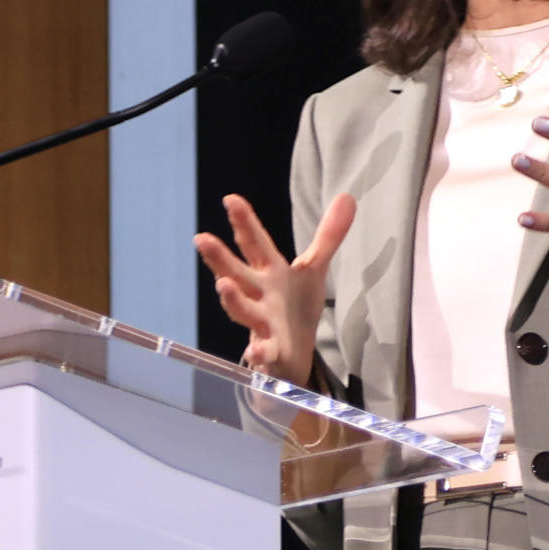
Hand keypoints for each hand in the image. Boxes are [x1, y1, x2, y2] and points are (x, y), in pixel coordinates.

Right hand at [194, 192, 354, 388]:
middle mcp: (259, 295)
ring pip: (242, 310)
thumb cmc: (295, 307)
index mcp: (269, 272)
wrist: (293, 353)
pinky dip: (259, 353)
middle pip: (236, 273)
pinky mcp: (271, 351)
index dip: (244, 222)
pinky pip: (263, 352)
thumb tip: (347, 195)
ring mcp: (261, 323)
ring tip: (222, 286)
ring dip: (232, 300)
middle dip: (219, 258)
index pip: (254, 243)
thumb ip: (328, 235)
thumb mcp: (313, 269)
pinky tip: (255, 353)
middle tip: (201, 238)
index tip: (230, 199)